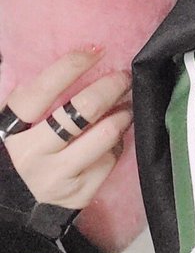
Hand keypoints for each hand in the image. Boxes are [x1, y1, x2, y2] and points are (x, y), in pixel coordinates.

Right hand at [3, 49, 131, 209]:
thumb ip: (23, 94)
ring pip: (106, 134)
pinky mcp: (79, 194)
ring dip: (123, 114)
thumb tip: (34, 63)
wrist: (21, 201)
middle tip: (123, 77)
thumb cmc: (23, 149)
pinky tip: (114, 137)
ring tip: (126, 106)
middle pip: (84, 109)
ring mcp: (57, 177)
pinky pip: (111, 159)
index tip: (95, 50)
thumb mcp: (14, 122)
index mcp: (11, 129)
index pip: (43, 90)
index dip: (71, 66)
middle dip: (111, 87)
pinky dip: (117, 143)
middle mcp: (32, 154)